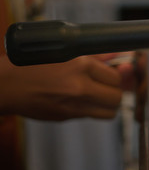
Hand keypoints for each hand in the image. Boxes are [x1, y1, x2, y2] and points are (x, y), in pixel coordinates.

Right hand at [0, 55, 122, 120]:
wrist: (7, 85)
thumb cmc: (32, 64)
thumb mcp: (65, 52)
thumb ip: (95, 56)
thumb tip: (115, 55)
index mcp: (80, 66)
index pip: (115, 77)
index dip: (115, 75)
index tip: (111, 74)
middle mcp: (80, 87)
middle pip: (117, 97)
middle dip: (115, 91)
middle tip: (107, 86)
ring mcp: (74, 105)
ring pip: (109, 112)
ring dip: (108, 105)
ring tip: (99, 95)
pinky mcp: (67, 117)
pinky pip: (92, 116)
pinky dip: (92, 109)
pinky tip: (81, 99)